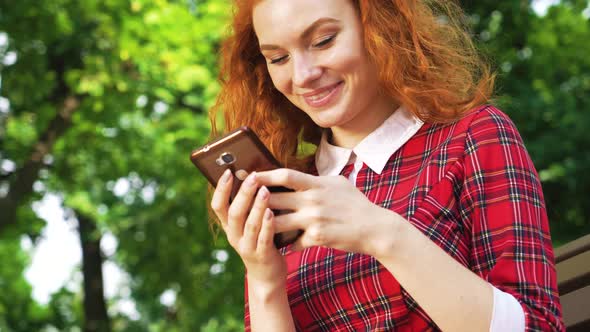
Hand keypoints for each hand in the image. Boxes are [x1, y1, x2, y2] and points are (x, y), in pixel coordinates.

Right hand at [210, 169, 286, 287]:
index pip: (218, 206)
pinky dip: (267, 225)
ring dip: (257, 206)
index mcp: (228, 226)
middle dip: (243, 193)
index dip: (221, 189)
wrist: (267, 275)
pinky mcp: (262, 255)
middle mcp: (234, 236)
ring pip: (249, 224)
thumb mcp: (249, 224)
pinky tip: (272, 212)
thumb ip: (249, 206)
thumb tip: (254, 177)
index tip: (228, 171)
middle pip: (234, 212)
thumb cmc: (260, 241)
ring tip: (265, 190)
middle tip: (253, 176)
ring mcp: (247, 246)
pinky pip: (263, 238)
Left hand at [255, 168, 398, 255]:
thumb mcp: (337, 183)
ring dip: (266, 225)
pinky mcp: (317, 238)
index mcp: (316, 184)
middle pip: (274, 199)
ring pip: (277, 223)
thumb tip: (297, 176)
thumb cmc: (356, 203)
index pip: (284, 175)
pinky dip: (288, 244)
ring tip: (256, 225)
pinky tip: (285, 245)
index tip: (248, 175)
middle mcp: (313, 201)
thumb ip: (316, 179)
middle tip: (241, 201)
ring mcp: (314, 220)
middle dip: (255, 200)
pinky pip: (293, 242)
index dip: (264, 175)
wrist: (374, 228)